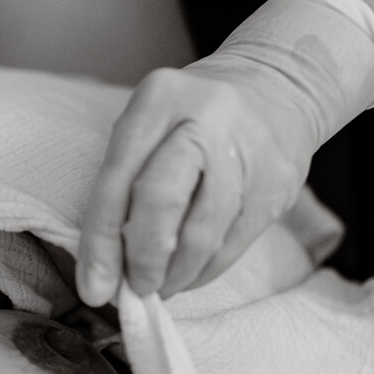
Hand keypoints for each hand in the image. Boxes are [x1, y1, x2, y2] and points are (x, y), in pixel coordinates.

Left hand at [75, 0, 373, 305]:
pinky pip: (234, 244)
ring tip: (161, 286)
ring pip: (202, 232)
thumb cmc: (194, 113)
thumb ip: (126, 181)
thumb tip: (104, 267)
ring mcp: (247, 150)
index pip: (118, 177)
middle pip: (161, 201)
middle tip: (135, 288)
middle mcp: (204, 118)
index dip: (101, 240)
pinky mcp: (278, 183)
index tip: (94, 287)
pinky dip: (205, 270)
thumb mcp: (152, 120)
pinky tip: (190, 274)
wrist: (280, 84)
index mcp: (159, 98)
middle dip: (142, 258)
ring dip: (176, 274)